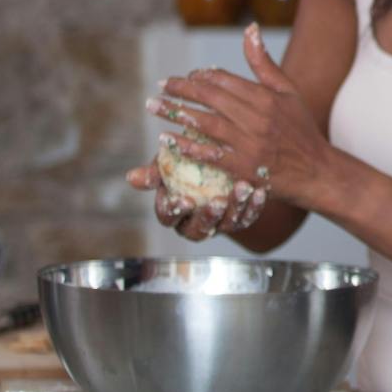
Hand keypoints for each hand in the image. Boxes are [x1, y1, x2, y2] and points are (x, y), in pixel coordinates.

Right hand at [125, 159, 265, 241]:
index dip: (173, 211)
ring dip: (235, 208)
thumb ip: (154, 172)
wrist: (217, 162)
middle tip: (216, 202)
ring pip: (226, 225)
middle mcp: (194, 225)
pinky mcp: (240, 220)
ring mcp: (219, 225)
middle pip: (198, 230)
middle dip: (207, 217)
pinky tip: (260, 190)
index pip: (167, 217)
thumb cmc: (185, 161)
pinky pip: (248, 217)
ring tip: (242, 188)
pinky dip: (254, 206)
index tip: (182, 199)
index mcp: (173, 213)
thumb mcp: (169, 163)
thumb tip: (131, 177)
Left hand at [145, 24, 334, 216]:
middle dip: (180, 90)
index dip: (200, 76)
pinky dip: (188, 145)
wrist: (316, 170)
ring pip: (205, 123)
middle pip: (210, 98)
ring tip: (154, 107)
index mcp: (266, 97)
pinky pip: (210, 154)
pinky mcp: (244, 168)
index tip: (185, 78)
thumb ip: (264, 62)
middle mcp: (257, 118)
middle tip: (160, 87)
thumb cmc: (301, 128)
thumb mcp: (288, 91)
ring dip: (176, 113)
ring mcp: (250, 144)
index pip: (224, 79)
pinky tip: (168, 139)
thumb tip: (250, 28)